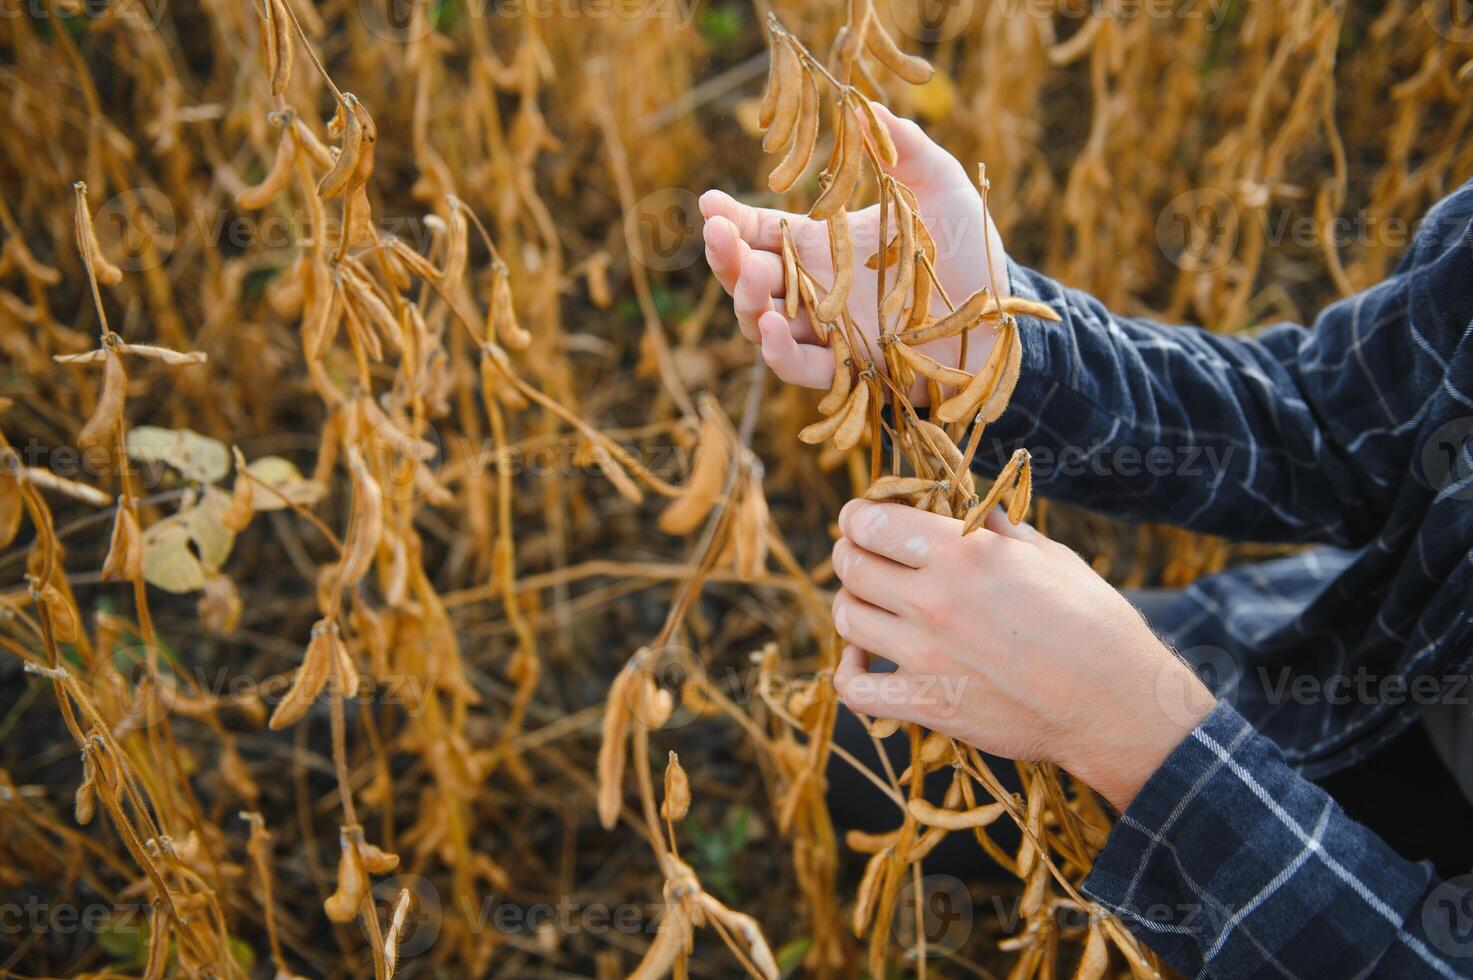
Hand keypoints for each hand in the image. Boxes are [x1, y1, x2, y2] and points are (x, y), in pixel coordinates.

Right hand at [699, 104, 1008, 403]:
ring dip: (747, 303)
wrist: (1003, 311)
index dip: (730, 220)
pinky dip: (779, 351)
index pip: (761, 233)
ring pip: (763, 323)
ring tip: (752, 278)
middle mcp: (817, 288)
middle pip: (749, 278)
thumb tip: (866, 105)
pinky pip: (800, 366)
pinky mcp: (851, 369)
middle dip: (726, 259)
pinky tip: (772, 327)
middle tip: (718, 238)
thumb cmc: (969, 247)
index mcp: (824, 244)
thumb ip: (905, 147)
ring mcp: (830, 330)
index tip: (708, 204)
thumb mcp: (940, 185)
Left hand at [828, 499, 1215, 810]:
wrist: (1116, 703)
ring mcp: (924, 654)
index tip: (862, 519)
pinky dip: (848, 672)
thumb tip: (976, 510)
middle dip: (849, 553)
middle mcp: (933, 598)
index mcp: (962, 552)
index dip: (857, 516)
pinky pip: (855, 690)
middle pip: (850, 564)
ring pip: (846, 617)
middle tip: (862, 555)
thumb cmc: (1094, 622)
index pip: (870, 522)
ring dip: (850, 604)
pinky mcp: (927, 704)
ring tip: (868, 603)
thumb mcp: (1050, 556)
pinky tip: (861, 661)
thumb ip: (1001, 530)